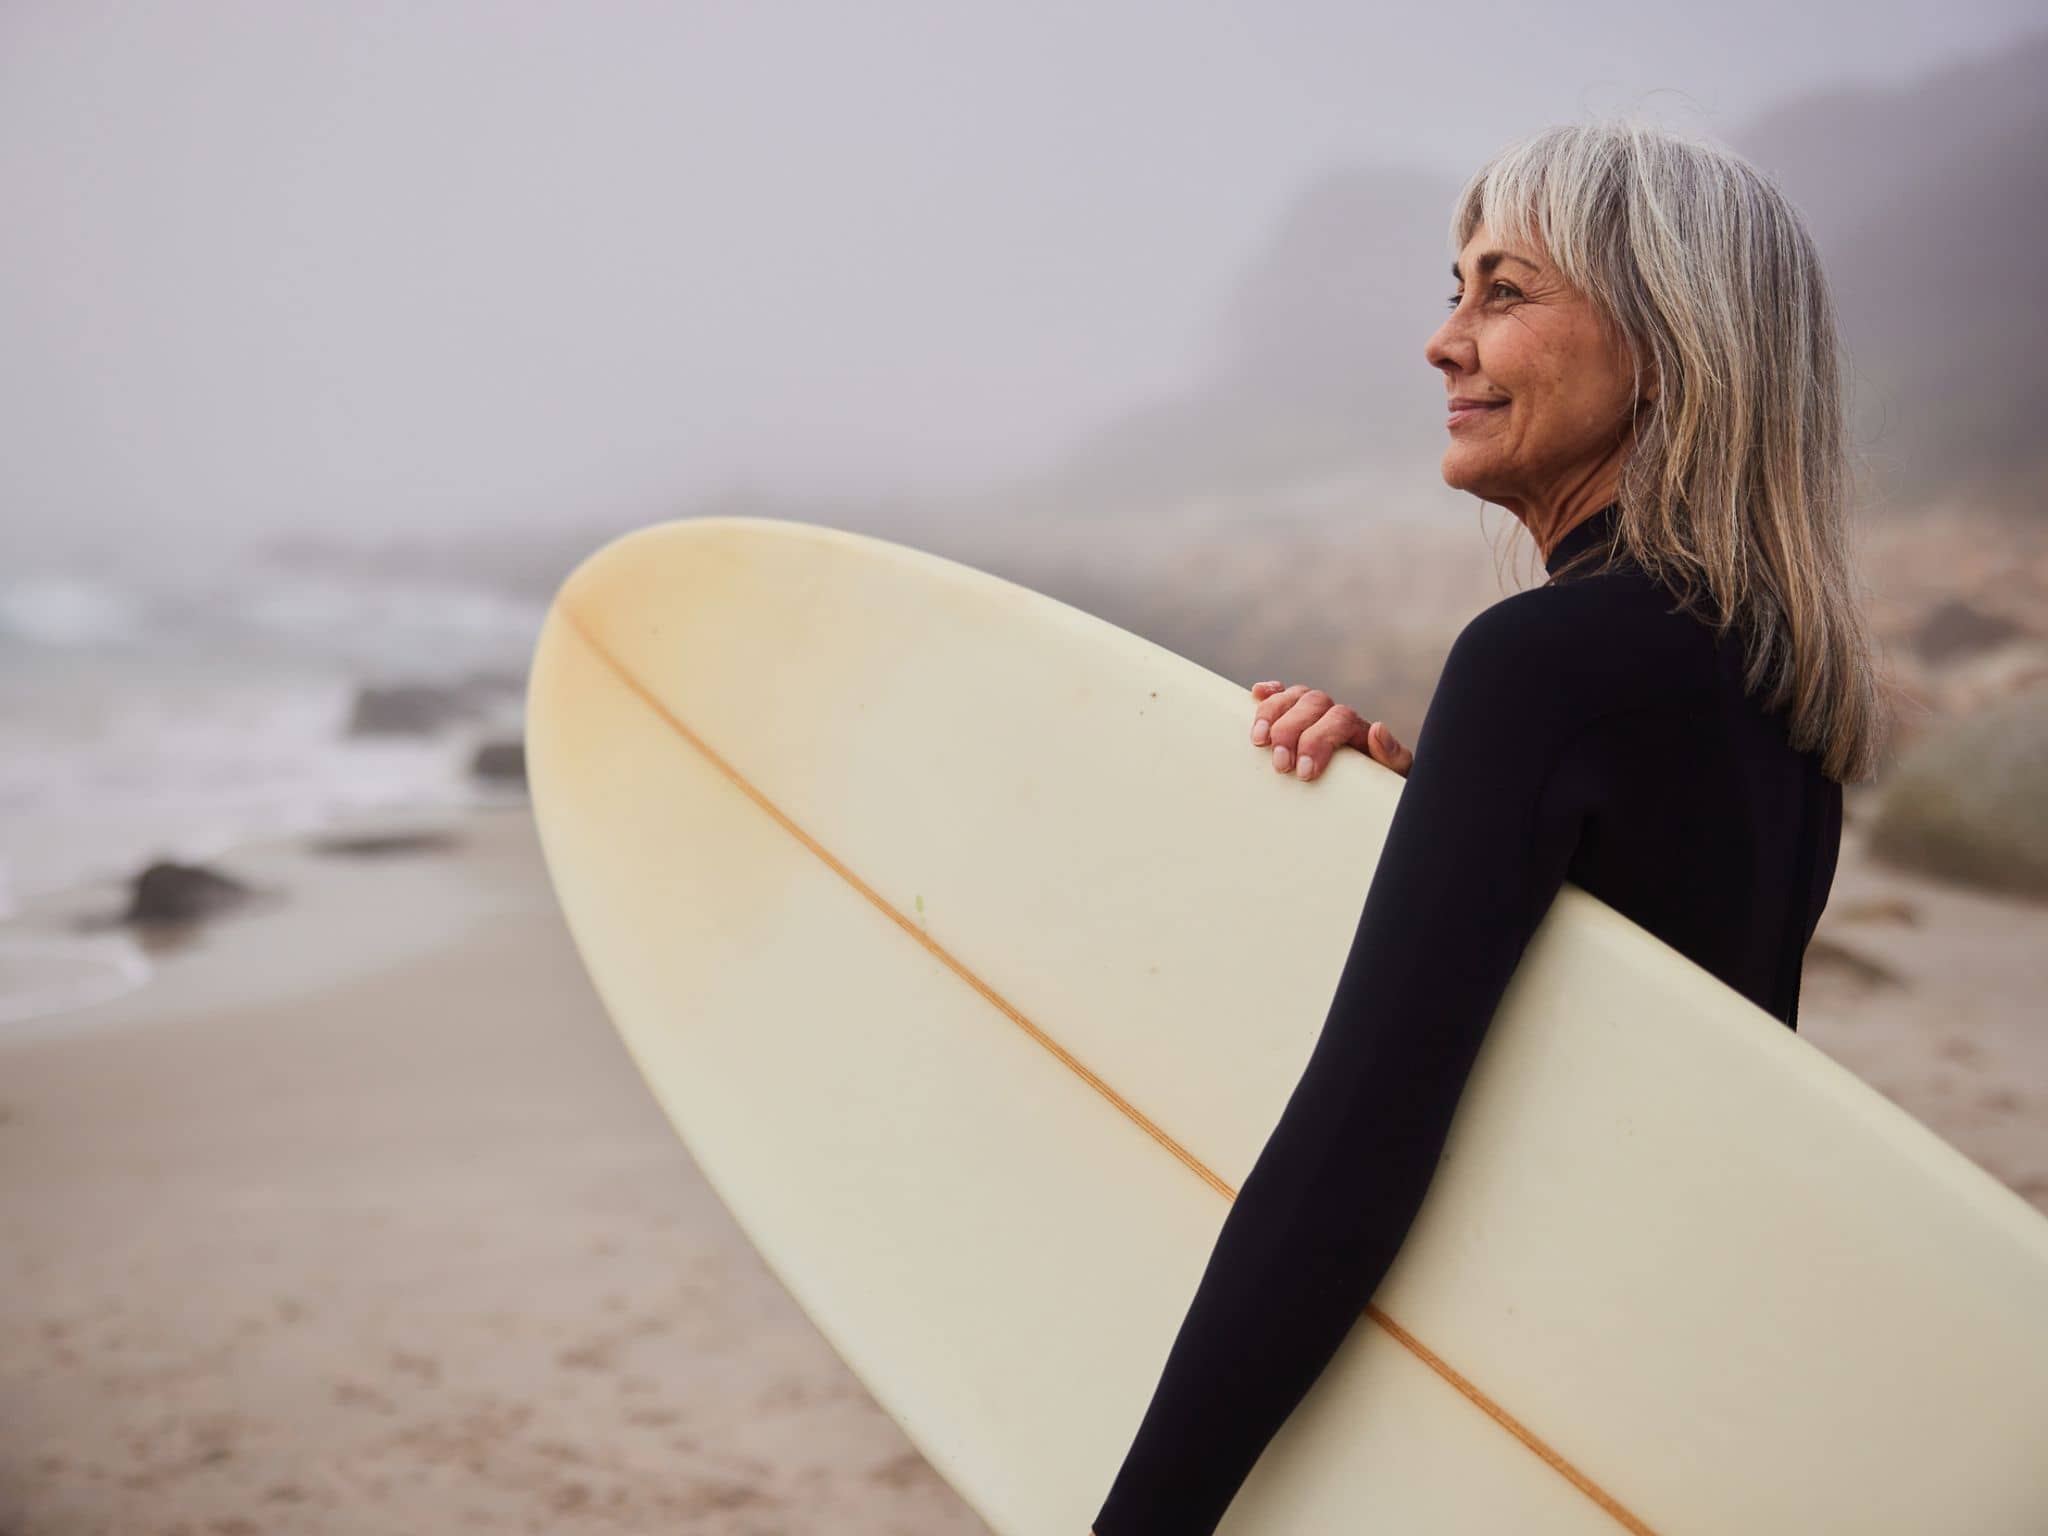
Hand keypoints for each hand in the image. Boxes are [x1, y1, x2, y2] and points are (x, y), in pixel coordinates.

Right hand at [1249, 679, 1411, 780]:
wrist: (1366, 796)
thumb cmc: (1375, 789)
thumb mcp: (1392, 776)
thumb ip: (1392, 755)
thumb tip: (1377, 729)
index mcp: (1358, 728)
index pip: (1340, 718)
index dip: (1319, 740)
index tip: (1305, 773)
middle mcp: (1333, 714)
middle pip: (1312, 703)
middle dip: (1291, 732)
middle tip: (1280, 765)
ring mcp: (1312, 714)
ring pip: (1293, 696)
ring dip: (1271, 714)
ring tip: (1258, 742)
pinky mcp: (1293, 719)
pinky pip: (1280, 696)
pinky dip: (1269, 694)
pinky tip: (1257, 695)